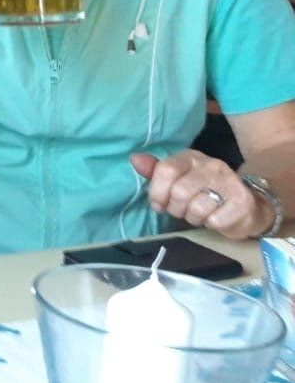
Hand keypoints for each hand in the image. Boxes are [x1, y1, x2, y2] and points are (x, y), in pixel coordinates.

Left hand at [131, 150, 271, 238]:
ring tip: (199, 214)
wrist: (247, 205)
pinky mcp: (242, 202)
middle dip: (175, 208)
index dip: (157, 192)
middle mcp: (212, 165)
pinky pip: (214, 221)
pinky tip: (216, 218)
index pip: (166, 170)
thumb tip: (135, 159)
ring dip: (193, 217)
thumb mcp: (178, 179)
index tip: (158, 204)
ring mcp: (230, 182)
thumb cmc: (204, 193)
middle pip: (179, 192)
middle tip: (182, 210)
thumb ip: (156, 171)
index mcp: (191, 157)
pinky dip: (210, 224)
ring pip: (196, 208)